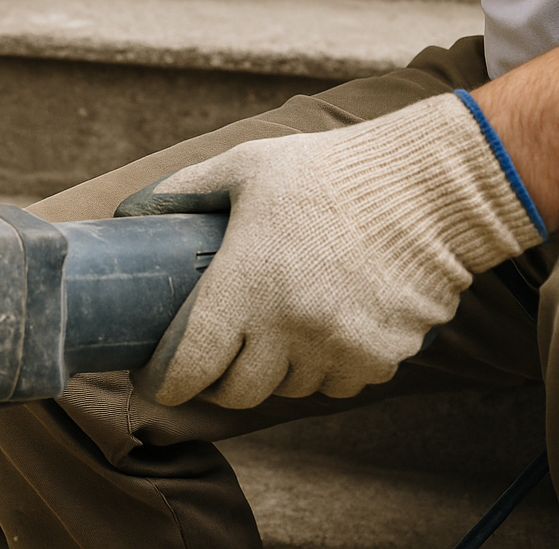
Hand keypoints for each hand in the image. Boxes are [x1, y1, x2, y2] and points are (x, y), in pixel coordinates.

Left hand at [115, 92, 545, 408]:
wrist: (428, 186)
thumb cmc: (326, 171)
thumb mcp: (244, 167)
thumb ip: (183, 191)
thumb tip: (130, 212)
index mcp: (247, 285)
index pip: (193, 365)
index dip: (168, 382)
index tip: (156, 379)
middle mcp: (290, 327)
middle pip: (238, 391)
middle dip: (218, 381)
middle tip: (212, 357)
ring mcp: (339, 348)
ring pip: (289, 389)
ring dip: (274, 371)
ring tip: (270, 332)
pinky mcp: (382, 357)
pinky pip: (338, 383)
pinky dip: (324, 368)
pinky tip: (322, 329)